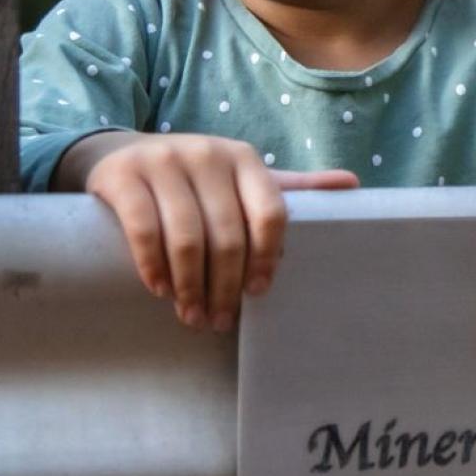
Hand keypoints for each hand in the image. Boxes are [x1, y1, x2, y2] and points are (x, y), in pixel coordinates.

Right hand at [59, 131, 357, 329]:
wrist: (123, 155)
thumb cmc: (194, 180)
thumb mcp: (241, 179)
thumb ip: (290, 189)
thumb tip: (352, 185)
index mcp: (244, 158)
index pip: (269, 212)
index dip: (267, 258)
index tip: (258, 293)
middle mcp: (206, 154)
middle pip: (227, 234)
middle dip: (225, 286)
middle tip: (220, 321)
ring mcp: (163, 161)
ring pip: (187, 237)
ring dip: (191, 286)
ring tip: (193, 315)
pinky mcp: (124, 175)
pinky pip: (144, 229)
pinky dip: (154, 266)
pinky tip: (161, 289)